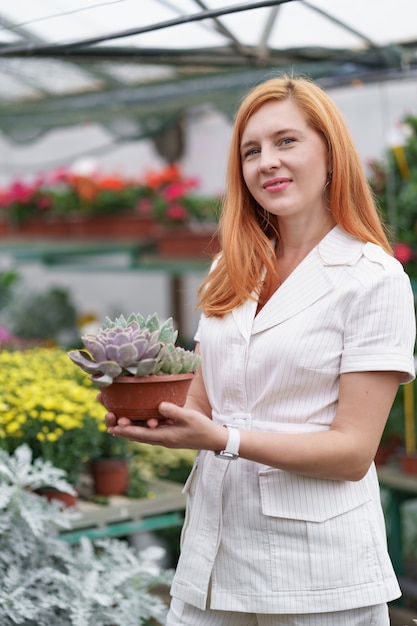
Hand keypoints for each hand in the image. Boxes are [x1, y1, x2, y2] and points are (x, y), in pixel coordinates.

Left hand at [106, 402, 225, 451]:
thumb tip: (160, 405)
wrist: (213, 440)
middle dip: (122, 429)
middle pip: (137, 436)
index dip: (125, 430)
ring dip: (128, 430)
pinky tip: (133, 424)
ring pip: (141, 435)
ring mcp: (164, 439)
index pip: (141, 434)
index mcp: (165, 437)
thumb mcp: (190, 417)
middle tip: (109, 421)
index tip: (112, 427)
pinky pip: (148, 434)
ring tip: (115, 424)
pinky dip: (138, 429)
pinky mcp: (167, 436)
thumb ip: (175, 411)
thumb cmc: (203, 428)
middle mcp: (161, 440)